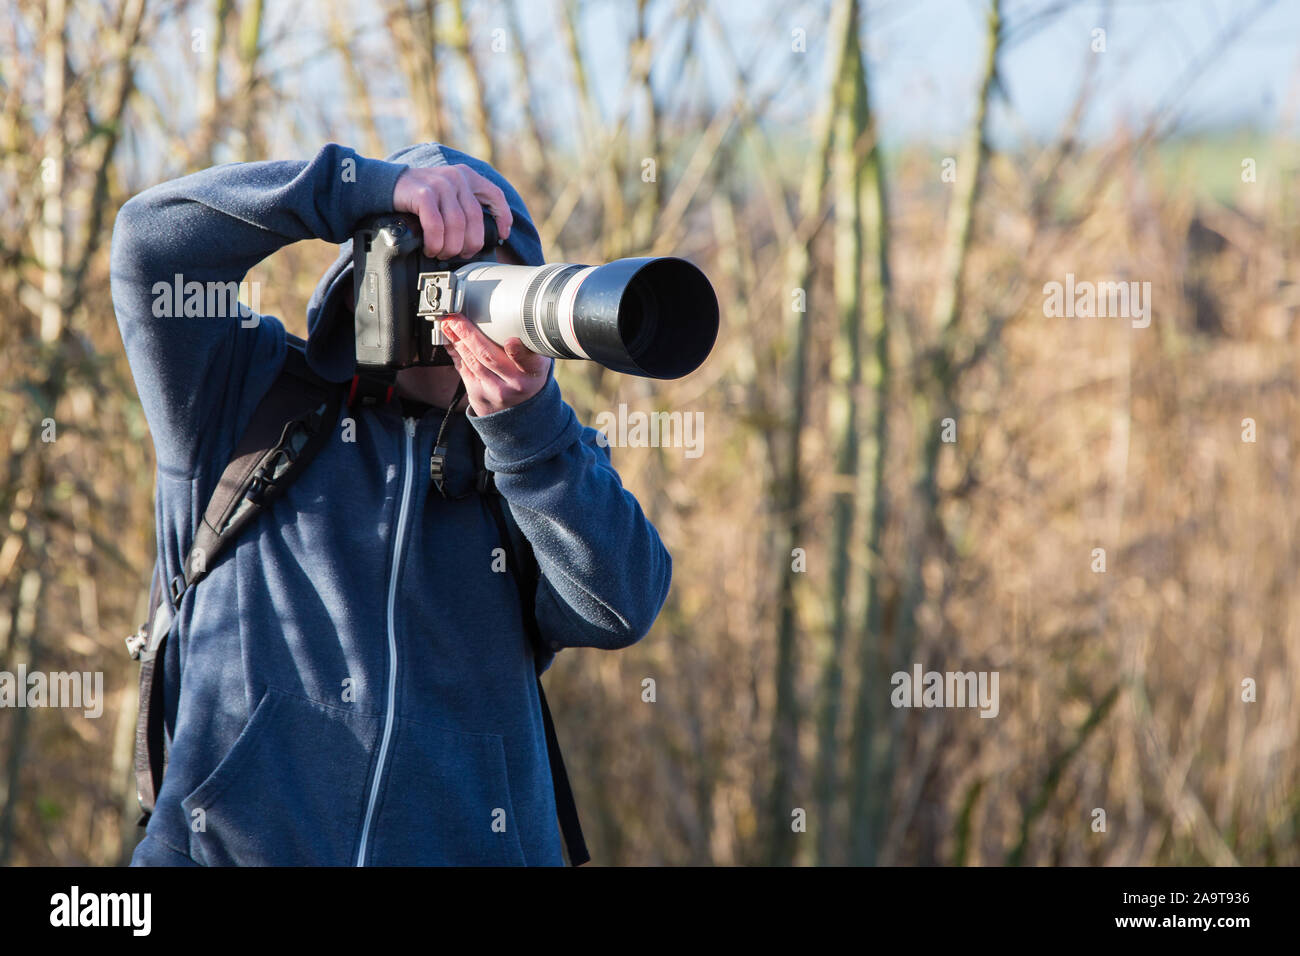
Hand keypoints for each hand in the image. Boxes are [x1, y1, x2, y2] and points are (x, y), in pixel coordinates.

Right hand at [392, 164, 512, 258]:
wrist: (385, 184)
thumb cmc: (419, 196)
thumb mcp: (447, 194)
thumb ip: (464, 206)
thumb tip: (480, 237)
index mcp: (467, 177)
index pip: (495, 195)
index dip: (502, 217)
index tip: (502, 235)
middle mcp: (456, 178)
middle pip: (476, 218)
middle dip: (471, 243)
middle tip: (461, 254)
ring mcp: (440, 184)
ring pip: (457, 225)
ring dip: (451, 246)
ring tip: (443, 253)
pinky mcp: (423, 193)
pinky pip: (436, 225)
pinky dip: (435, 242)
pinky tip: (431, 248)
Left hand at [441, 316, 551, 415]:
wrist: (521, 410)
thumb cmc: (527, 375)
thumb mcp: (536, 359)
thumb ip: (525, 343)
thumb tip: (498, 316)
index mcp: (534, 372)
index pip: (528, 361)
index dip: (519, 352)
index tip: (511, 342)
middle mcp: (515, 383)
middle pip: (490, 357)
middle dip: (470, 336)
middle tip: (457, 319)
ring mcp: (495, 391)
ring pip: (472, 362)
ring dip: (457, 341)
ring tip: (448, 324)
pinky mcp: (478, 395)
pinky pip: (463, 369)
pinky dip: (455, 351)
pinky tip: (448, 338)